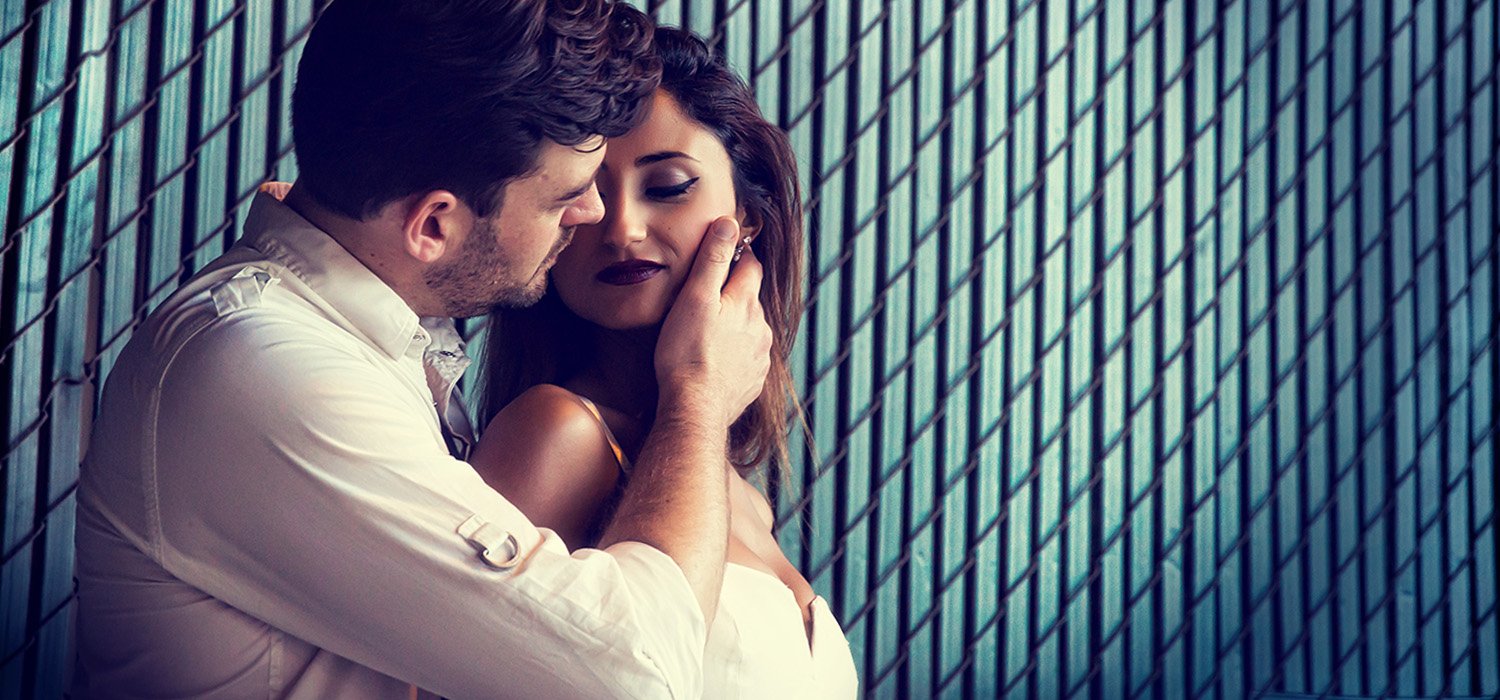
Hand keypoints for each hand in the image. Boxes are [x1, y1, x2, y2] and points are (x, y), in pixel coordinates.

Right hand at [654, 217, 772, 429]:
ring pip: (751, 329)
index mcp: (747, 302)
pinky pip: (748, 358)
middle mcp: (760, 327)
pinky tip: (716, 360)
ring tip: (709, 331)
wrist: (696, 409)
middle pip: (751, 299)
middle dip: (734, 293)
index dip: (738, 255)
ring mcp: (759, 356)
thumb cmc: (687, 353)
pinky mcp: (753, 381)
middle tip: (708, 295)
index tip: (726, 251)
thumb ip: (712, 260)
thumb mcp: (694, 298)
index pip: (751, 266)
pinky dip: (735, 354)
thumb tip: (728, 224)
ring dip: (735, 325)